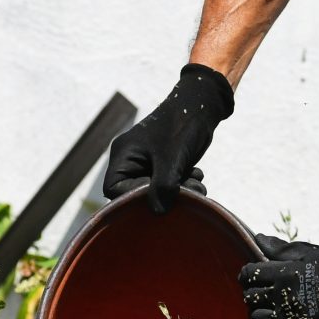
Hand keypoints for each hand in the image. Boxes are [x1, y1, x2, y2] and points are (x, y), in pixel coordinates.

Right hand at [102, 64, 233, 211]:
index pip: (114, 189)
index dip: (135, 197)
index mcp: (123, 155)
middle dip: (163, 197)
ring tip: (197, 182)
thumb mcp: (172, 158)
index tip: (161, 195)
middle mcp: (130, 161)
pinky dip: (183, 185)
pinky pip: (168, 186)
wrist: (203, 106)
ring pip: (156, 192)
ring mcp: (147, 164)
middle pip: (137, 193)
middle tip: (188, 192)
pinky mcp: (163, 167)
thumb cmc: (182, 125)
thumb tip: (158, 212)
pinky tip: (196, 175)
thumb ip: (163, 185)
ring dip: (178, 192)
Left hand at [239, 234, 318, 318]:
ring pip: (256, 318)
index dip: (249, 275)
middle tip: (265, 295)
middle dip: (253, 295)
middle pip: (249, 297)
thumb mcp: (310, 253)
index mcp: (283, 274)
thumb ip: (281, 249)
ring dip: (259, 314)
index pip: (248, 275)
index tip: (256, 278)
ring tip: (271, 312)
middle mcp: (282, 296)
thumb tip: (257, 239)